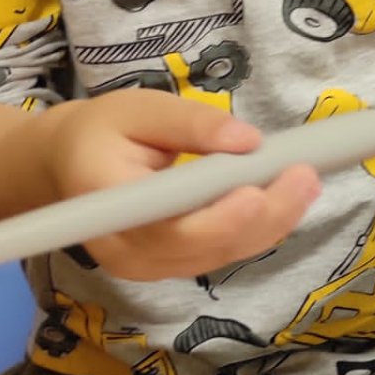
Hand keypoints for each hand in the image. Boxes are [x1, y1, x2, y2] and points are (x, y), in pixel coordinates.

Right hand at [40, 92, 319, 280]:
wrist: (68, 166)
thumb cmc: (102, 131)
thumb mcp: (138, 108)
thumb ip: (190, 124)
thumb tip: (248, 140)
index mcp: (105, 205)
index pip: (166, 229)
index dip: (216, 219)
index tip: (256, 192)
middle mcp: (126, 250)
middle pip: (204, 247)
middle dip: (263, 216)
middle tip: (304, 176)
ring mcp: (148, 266)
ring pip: (221, 254)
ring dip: (270, 222)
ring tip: (306, 182)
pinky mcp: (170, 266)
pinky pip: (220, 252)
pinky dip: (257, 228)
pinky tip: (286, 198)